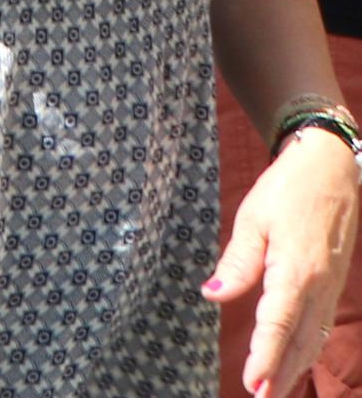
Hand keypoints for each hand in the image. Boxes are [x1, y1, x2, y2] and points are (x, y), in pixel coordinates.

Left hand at [211, 127, 359, 395]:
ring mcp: (330, 288)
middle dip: (280, 372)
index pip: (277, 324)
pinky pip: (320, 325)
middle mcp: (318, 287)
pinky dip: (308, 348)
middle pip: (299, 341)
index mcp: (296, 271)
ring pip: (313, 337)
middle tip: (260, 397)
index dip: (265, 357)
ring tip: (273, 390)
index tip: (253, 383)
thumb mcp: (252, 220)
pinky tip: (295, 361)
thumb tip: (212, 297)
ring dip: (294, 366)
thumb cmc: (286, 191)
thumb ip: (236, 264)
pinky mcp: (331, 285)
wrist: (330, 170)